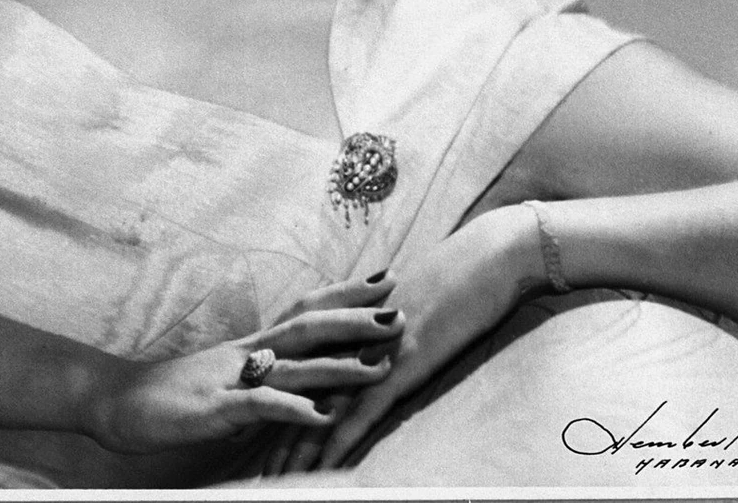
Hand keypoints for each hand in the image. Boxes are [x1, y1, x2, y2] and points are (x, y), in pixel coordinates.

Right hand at [86, 276, 404, 453]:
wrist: (115, 402)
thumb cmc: (170, 397)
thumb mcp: (225, 385)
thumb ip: (261, 381)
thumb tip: (298, 386)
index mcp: (251, 346)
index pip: (306, 309)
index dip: (346, 294)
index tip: (386, 278)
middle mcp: (248, 353)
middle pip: (310, 324)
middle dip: (357, 318)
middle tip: (400, 309)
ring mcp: (233, 378)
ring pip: (295, 364)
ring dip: (341, 365)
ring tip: (381, 367)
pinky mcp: (216, 408)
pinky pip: (261, 405)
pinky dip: (295, 409)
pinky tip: (323, 415)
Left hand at [264, 204, 541, 473]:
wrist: (485, 258)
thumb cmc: (457, 278)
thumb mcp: (411, 304)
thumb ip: (385, 326)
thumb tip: (377, 346)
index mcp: (353, 323)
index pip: (304, 370)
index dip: (278, 401)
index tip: (252, 432)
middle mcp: (354, 337)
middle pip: (302, 392)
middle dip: (275, 435)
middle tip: (252, 470)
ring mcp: (373, 351)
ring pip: (323, 407)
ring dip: (297, 448)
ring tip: (272, 482)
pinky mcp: (400, 365)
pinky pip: (362, 411)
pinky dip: (338, 441)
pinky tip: (320, 469)